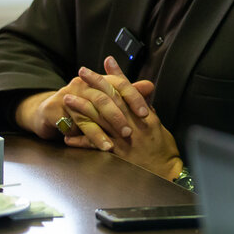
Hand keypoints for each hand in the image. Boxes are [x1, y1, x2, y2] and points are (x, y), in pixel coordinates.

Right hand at [16, 57, 154, 143]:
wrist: (50, 112)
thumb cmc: (85, 106)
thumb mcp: (107, 100)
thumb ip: (129, 94)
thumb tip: (150, 86)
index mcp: (98, 79)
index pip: (120, 84)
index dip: (133, 98)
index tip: (145, 114)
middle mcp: (83, 84)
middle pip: (105, 97)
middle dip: (119, 116)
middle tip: (131, 132)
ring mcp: (68, 95)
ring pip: (90, 111)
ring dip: (105, 129)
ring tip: (116, 143)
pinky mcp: (55, 110)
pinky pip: (74, 124)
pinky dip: (90, 136)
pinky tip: (101, 146)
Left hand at [61, 58, 180, 179]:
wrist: (166, 171)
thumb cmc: (164, 149)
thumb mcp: (158, 125)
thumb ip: (147, 109)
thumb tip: (141, 95)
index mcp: (143, 114)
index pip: (127, 89)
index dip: (115, 75)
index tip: (105, 62)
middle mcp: (132, 123)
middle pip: (110, 99)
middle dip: (95, 84)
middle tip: (81, 73)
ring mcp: (122, 138)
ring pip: (98, 119)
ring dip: (81, 108)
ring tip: (67, 98)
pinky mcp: (116, 154)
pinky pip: (94, 145)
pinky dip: (80, 141)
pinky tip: (67, 136)